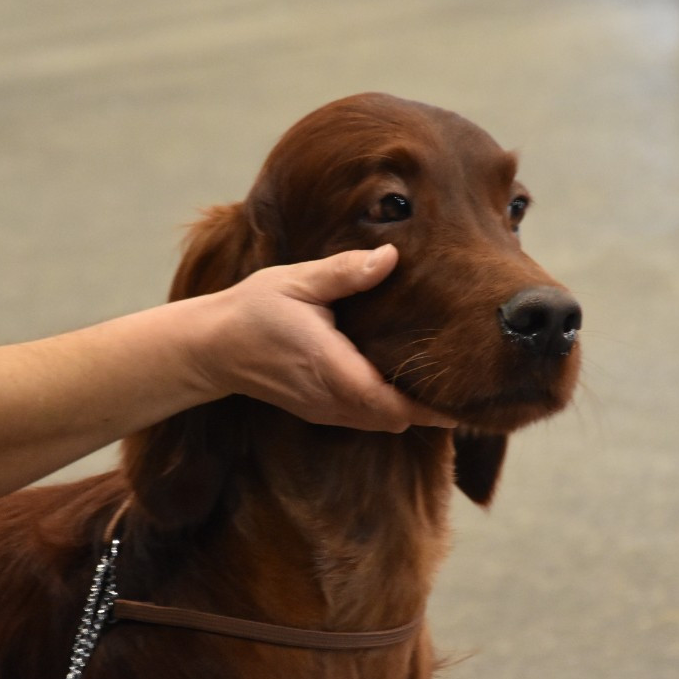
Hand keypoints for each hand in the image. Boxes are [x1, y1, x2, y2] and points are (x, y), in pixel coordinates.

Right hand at [198, 246, 457, 432]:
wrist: (209, 348)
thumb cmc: (253, 310)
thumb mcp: (297, 281)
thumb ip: (346, 272)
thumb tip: (392, 256)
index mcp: (329, 367)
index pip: (390, 401)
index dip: (430, 406)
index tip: (465, 395)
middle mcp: (330, 398)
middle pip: (395, 419)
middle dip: (431, 408)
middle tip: (468, 382)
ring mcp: (323, 410)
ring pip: (382, 423)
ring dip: (411, 408)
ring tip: (444, 382)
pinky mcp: (318, 411)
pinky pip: (365, 419)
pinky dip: (390, 407)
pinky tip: (405, 382)